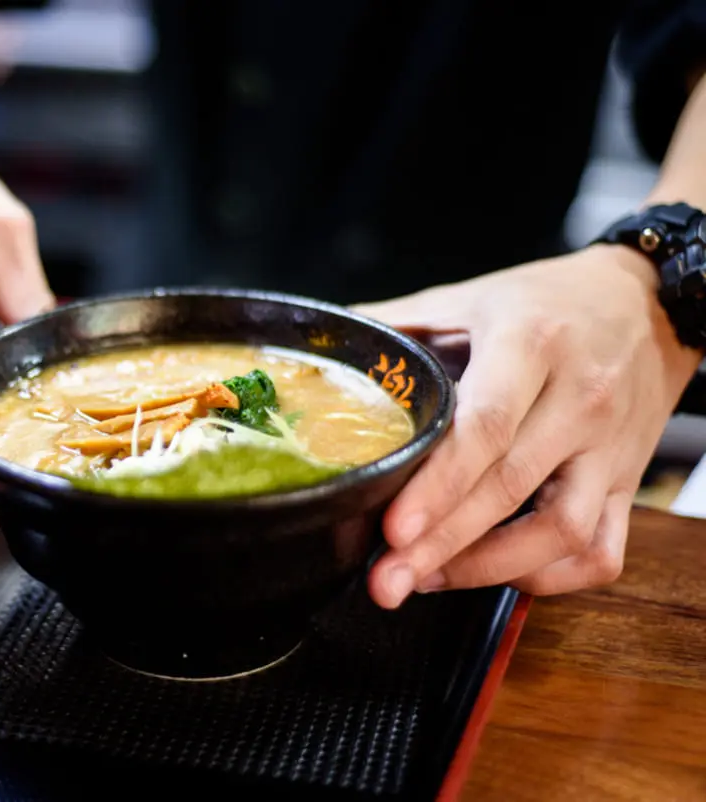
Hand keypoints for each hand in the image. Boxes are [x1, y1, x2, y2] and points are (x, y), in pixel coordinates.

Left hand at [352, 245, 700, 608]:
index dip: (437, 483)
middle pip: (510, 488)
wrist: (648, 306)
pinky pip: (600, 552)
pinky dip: (547, 577)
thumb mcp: (470, 297)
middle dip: (442, 544)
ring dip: (488, 568)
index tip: (392, 528)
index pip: (486, 425)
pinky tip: (493, 576)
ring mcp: (610, 448)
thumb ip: (398, 323)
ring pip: (561, 531)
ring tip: (424, 579)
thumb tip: (324, 345)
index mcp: (531, 344)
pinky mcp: (628, 483)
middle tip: (386, 580)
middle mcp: (580, 400)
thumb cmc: (546, 303)